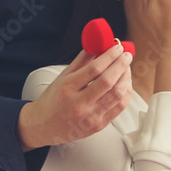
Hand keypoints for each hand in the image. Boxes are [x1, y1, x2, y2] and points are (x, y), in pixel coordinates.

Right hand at [17, 45, 131, 148]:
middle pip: (108, 82)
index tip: (118, 47)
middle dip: (121, 65)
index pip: (94, 69)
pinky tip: (125, 83)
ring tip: (126, 68)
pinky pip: (119, 107)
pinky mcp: (99, 125)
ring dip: (126, 78)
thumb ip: (82, 60)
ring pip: (118, 95)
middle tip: (126, 55)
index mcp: (68, 88)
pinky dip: (126, 92)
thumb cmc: (54, 99)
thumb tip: (99, 43)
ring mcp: (91, 117)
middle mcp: (79, 104)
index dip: (110, 56)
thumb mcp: (63, 77)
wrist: (45, 126)